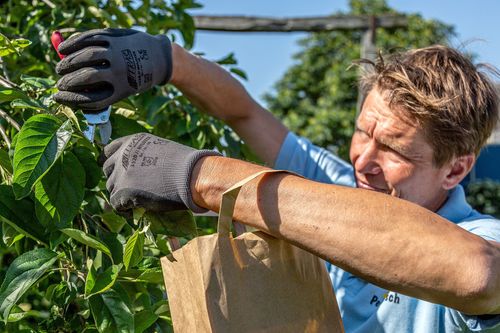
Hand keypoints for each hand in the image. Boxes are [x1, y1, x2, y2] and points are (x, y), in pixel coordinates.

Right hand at [54, 28, 172, 110]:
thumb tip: (72, 96)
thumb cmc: (134, 77)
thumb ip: (102, 92)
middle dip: (68, 81)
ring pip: (86, 56)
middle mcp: (120, 71)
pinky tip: (62, 49)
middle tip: (59, 83)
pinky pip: (89, 38)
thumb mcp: (124, 90)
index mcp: (123, 90)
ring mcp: (117, 52)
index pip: (92, 99)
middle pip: (87, 77)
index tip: (58, 98)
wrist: (158, 58)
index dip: (72, 99)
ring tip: (60, 68)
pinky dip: (73, 43)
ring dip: (68, 62)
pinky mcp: (114, 37)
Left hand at [102, 133, 219, 212]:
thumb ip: (144, 156)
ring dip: (121, 195)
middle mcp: (123, 155)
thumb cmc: (185, 164)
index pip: (108, 150)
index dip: (111, 162)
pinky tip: (136, 210)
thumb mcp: (161, 150)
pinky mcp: (123, 191)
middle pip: (107, 170)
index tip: (115, 171)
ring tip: (137, 201)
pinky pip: (115, 204)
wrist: (191, 175)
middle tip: (129, 189)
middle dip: (116, 179)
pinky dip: (124, 209)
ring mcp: (121, 173)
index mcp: (133, 142)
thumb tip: (138, 172)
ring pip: (111, 188)